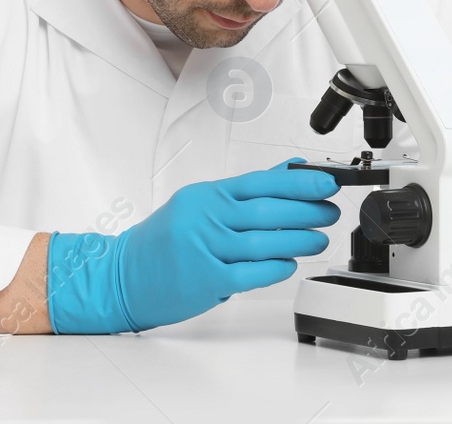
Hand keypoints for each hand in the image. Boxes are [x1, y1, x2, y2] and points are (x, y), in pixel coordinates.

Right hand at [46, 158, 340, 332]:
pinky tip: (290, 263)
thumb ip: (243, 192)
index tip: (326, 183)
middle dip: (307, 210)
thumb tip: (290, 171)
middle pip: (267, 210)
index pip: (261, 182)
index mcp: (207, 195)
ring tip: (319, 239)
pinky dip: (275, 267)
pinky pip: (250, 273)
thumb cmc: (164, 240)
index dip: (300, 183)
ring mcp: (204, 249)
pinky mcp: (205, 280)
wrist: (122, 275)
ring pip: (263, 242)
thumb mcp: (200, 204)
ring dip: (299, 240)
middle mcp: (205, 218)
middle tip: (329, 211)